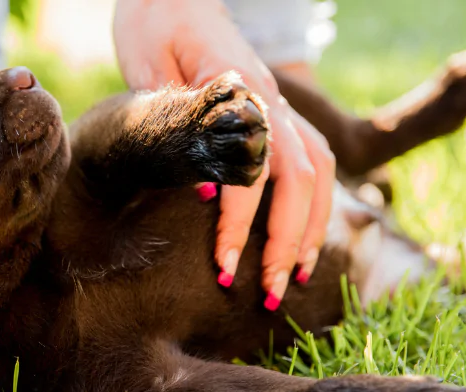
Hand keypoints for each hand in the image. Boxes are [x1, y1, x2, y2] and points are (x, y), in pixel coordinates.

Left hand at [114, 0, 335, 308]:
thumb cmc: (152, 27)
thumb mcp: (146, 69)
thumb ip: (176, 126)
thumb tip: (203, 193)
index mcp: (237, 85)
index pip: (252, 164)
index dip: (239, 220)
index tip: (222, 264)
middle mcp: (269, 97)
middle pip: (301, 176)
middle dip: (286, 239)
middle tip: (268, 291)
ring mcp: (279, 105)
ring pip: (319, 172)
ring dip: (310, 229)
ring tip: (295, 278)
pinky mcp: (277, 114)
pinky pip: (313, 163)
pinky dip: (313, 207)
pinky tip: (301, 242)